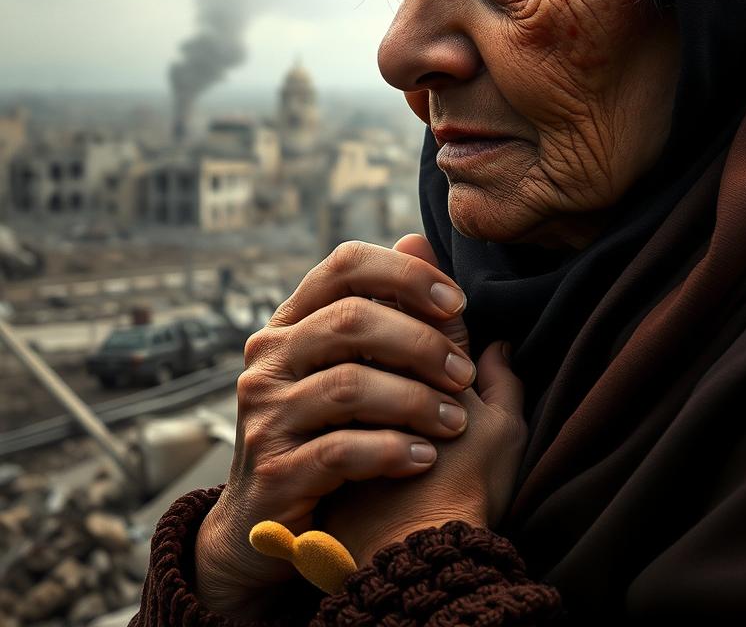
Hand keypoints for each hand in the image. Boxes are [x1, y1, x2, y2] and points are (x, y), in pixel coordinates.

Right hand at [194, 235, 474, 616]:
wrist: (265, 523)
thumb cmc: (329, 430)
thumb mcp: (356, 365)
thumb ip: (390, 309)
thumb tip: (419, 238)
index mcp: (293, 320)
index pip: (346, 263)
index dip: (407, 273)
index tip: (457, 303)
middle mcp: (269, 356)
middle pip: (352, 320)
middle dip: (422, 344)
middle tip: (465, 374)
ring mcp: (265, 413)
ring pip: (349, 385)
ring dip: (417, 402)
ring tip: (456, 421)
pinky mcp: (272, 470)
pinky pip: (341, 450)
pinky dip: (392, 450)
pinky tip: (423, 458)